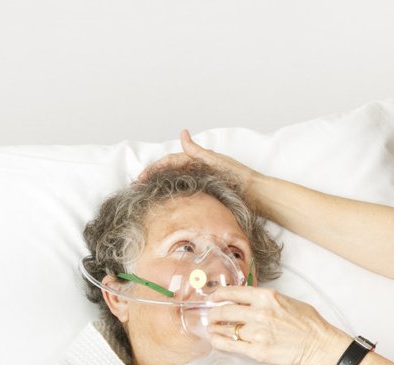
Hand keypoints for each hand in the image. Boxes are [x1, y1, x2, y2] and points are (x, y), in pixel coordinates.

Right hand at [146, 129, 263, 193]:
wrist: (256, 194)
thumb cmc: (239, 177)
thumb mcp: (217, 162)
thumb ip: (198, 151)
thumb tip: (183, 133)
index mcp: (199, 160)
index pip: (171, 161)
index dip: (155, 168)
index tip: (142, 177)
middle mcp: (198, 169)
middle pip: (170, 171)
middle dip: (153, 176)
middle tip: (137, 186)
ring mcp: (200, 181)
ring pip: (175, 181)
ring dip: (160, 185)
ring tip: (146, 193)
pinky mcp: (205, 193)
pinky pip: (184, 192)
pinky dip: (172, 194)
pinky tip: (166, 202)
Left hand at [204, 286, 347, 364]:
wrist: (318, 343)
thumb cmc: (306, 321)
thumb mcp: (285, 300)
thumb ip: (263, 299)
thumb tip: (244, 300)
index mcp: (266, 297)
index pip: (233, 292)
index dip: (218, 294)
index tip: (213, 297)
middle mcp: (260, 313)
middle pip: (225, 311)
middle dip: (214, 313)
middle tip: (211, 316)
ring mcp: (258, 333)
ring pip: (226, 330)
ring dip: (215, 329)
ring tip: (212, 329)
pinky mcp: (258, 351)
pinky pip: (231, 346)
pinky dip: (220, 342)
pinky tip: (216, 340)